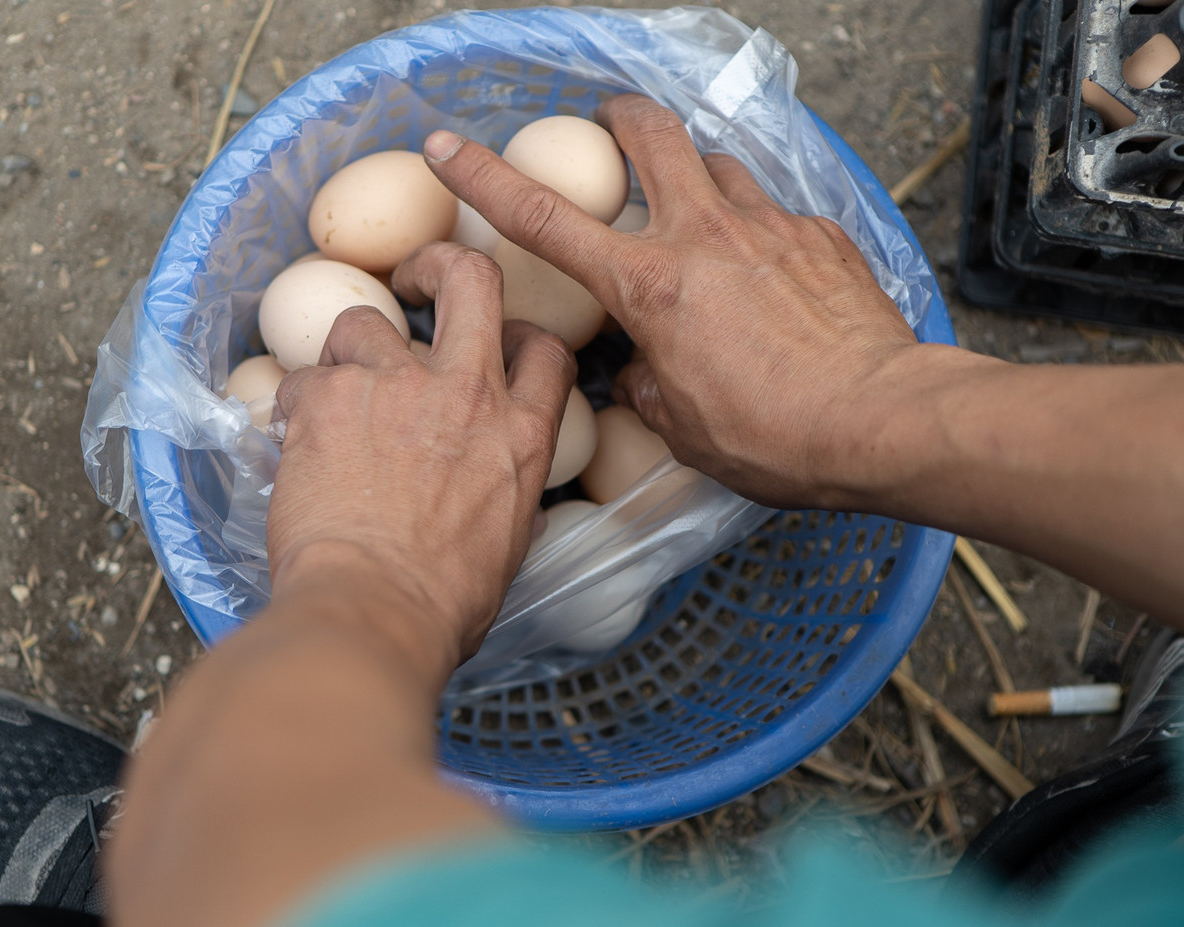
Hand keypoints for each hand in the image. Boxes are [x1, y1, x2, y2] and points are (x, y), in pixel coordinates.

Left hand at [267, 243, 574, 673]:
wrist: (371, 610)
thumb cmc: (439, 604)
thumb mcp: (506, 550)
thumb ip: (505, 501)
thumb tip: (504, 505)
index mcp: (522, 436)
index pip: (546, 351)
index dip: (521, 335)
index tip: (498, 339)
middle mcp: (467, 394)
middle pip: (472, 279)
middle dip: (440, 266)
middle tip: (415, 281)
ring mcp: (395, 386)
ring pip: (364, 322)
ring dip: (346, 353)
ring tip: (331, 398)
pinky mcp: (329, 396)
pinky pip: (304, 377)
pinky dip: (295, 405)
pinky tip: (291, 443)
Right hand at [422, 95, 918, 509]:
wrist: (881, 419)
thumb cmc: (775, 436)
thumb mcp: (681, 427)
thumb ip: (647, 382)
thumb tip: (645, 367)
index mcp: (650, 286)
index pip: (545, 219)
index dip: (485, 178)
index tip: (449, 144)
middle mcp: (705, 236)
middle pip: (651, 136)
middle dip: (620, 118)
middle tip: (610, 123)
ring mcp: (769, 226)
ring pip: (719, 166)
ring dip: (697, 177)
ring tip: (698, 211)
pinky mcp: (822, 235)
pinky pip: (777, 215)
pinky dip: (760, 232)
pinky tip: (771, 272)